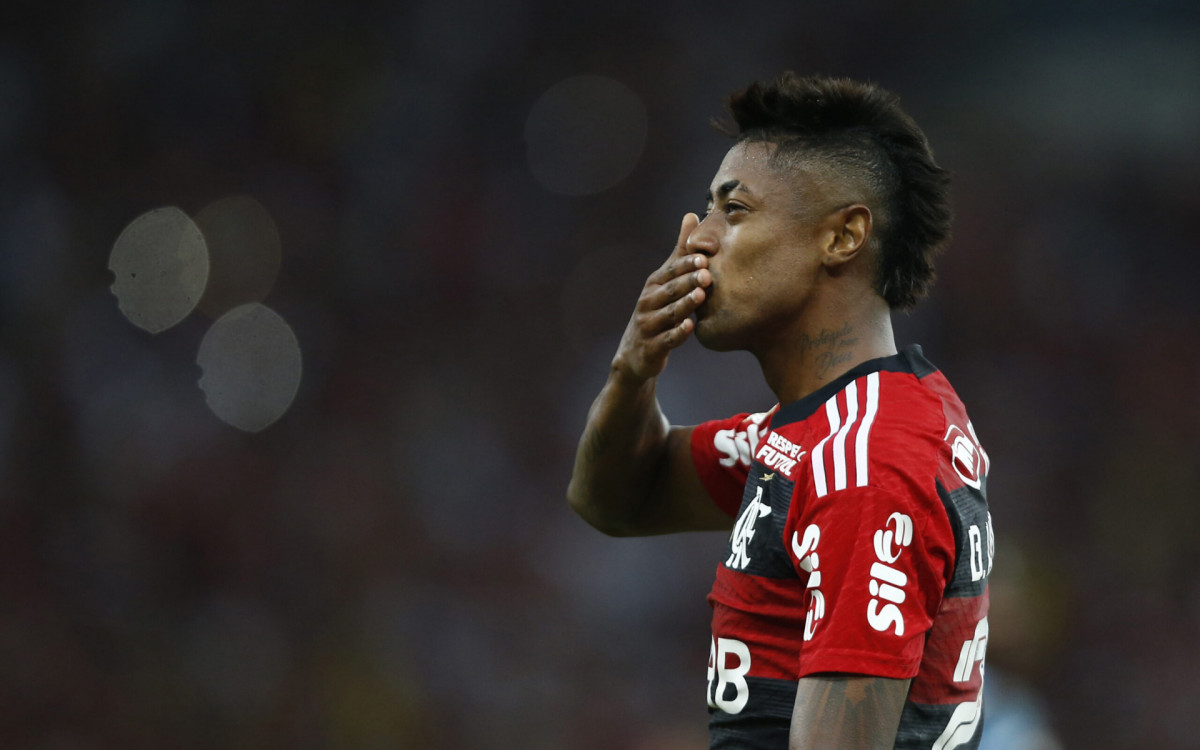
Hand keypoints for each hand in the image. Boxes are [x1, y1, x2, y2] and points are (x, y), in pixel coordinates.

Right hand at [611, 213, 711, 381]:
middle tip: (707, 275)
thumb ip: (680, 251)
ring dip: (684, 305)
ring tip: (701, 296)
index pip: (671, 272)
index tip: (704, 257)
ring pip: (668, 313)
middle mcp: (648, 302)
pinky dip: (678, 333)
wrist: (636, 354)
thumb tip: (692, 214)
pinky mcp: (652, 347)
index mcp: (654, 285)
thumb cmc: (658, 310)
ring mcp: (648, 325)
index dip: (686, 264)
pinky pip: (666, 340)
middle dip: (688, 282)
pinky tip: (691, 327)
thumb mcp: (666, 280)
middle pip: (669, 290)